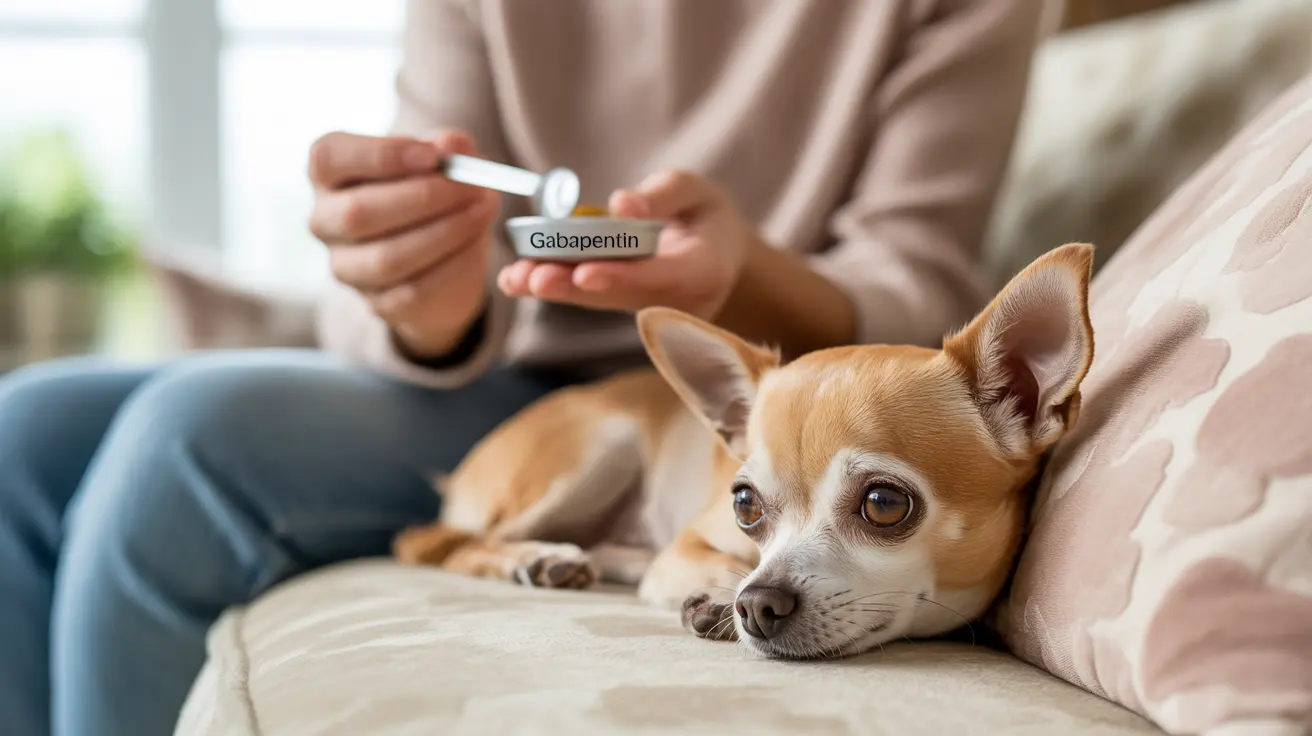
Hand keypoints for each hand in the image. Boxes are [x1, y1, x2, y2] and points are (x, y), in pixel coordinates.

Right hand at [307, 129, 500, 357]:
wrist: (443, 258)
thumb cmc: (430, 194)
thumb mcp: (443, 162)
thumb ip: (448, 147)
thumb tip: (453, 146)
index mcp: (329, 174)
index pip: (330, 158)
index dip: (380, 155)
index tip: (431, 155)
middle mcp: (325, 221)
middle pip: (358, 212)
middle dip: (423, 197)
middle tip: (469, 186)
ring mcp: (347, 267)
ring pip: (387, 257)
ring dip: (444, 232)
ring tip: (483, 211)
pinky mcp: (378, 302)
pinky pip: (414, 290)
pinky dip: (453, 264)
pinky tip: (478, 243)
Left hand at [496, 170, 756, 320]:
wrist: (718, 256)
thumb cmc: (706, 217)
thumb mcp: (697, 191)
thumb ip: (664, 195)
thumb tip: (621, 204)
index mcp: (704, 273)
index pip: (661, 279)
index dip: (621, 278)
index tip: (585, 272)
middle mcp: (676, 304)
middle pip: (620, 298)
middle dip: (574, 289)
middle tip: (533, 279)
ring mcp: (650, 314)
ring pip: (600, 301)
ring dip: (557, 290)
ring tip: (514, 279)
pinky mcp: (627, 311)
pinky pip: (593, 298)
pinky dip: (558, 286)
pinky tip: (517, 279)